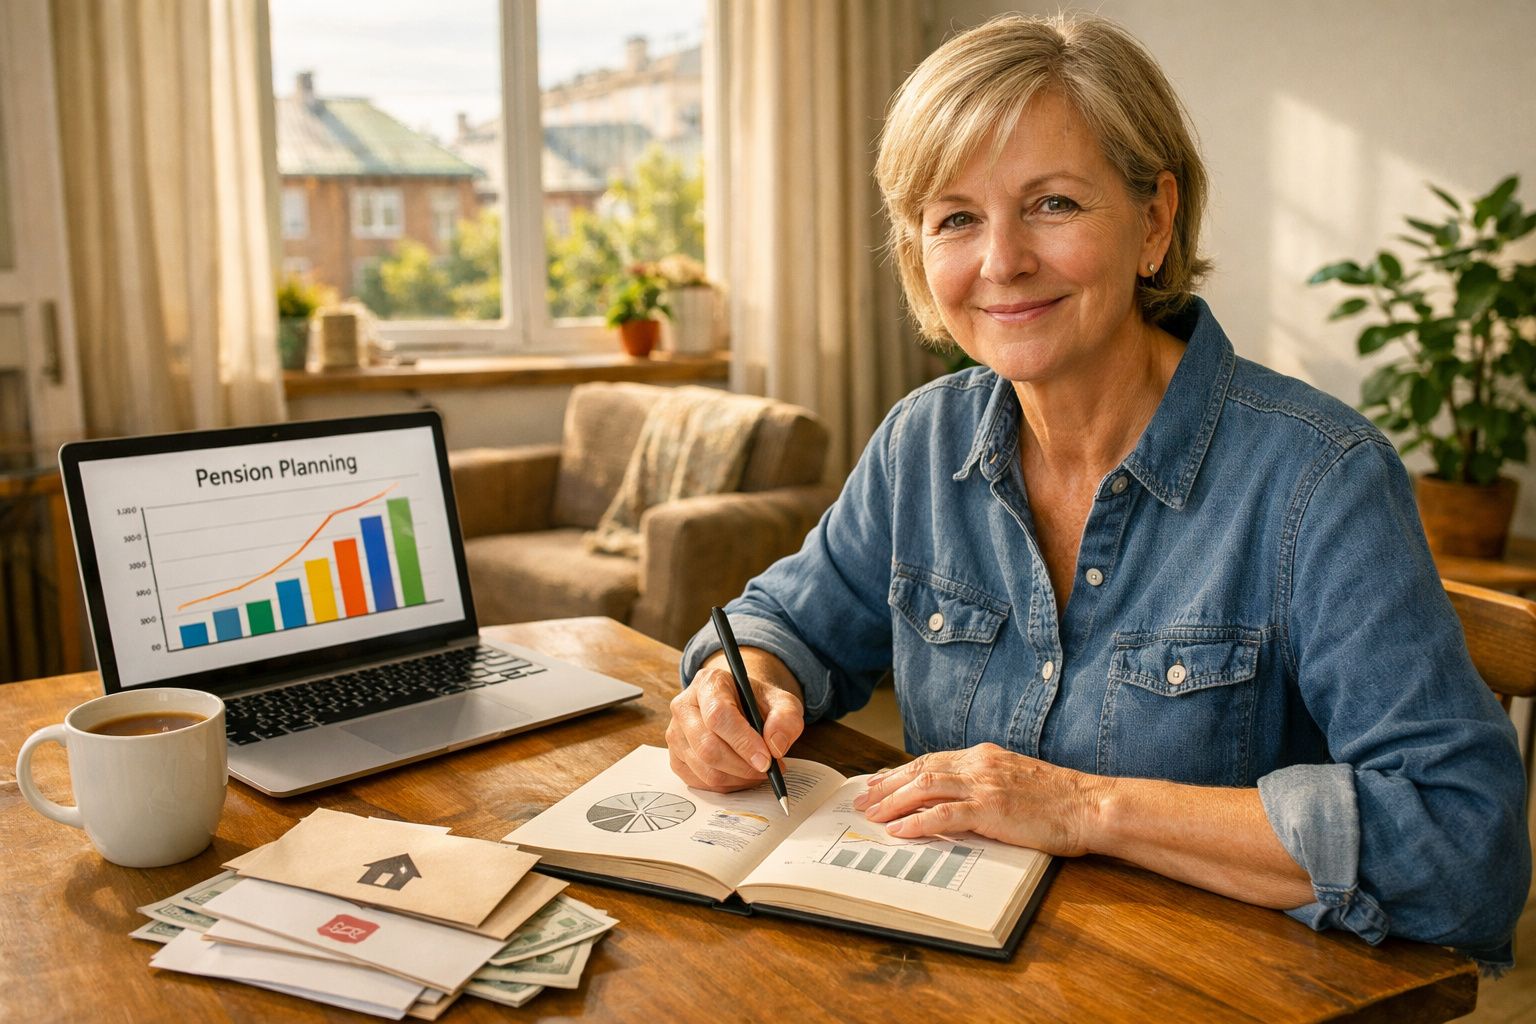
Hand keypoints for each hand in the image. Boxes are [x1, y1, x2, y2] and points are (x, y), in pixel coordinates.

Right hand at [667, 647, 804, 792]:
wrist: (738, 705)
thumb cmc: (757, 703)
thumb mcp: (782, 702)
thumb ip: (786, 719)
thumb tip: (775, 746)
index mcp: (709, 683)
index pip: (718, 715)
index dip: (743, 742)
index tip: (766, 760)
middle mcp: (684, 706)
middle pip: (707, 746)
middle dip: (742, 766)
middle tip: (768, 770)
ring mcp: (676, 733)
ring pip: (704, 769)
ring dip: (737, 778)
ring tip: (758, 771)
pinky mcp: (675, 757)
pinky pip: (699, 782)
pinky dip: (726, 785)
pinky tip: (742, 775)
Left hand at [851, 743, 1104, 856]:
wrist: (1090, 805)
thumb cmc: (1060, 800)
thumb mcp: (1017, 781)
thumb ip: (987, 783)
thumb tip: (959, 798)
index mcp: (985, 756)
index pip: (931, 761)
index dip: (901, 773)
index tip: (879, 783)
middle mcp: (980, 764)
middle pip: (920, 770)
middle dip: (887, 785)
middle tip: (863, 799)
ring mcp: (984, 785)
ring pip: (925, 787)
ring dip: (893, 802)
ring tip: (872, 815)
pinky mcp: (991, 809)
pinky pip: (944, 814)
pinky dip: (917, 822)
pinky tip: (899, 831)